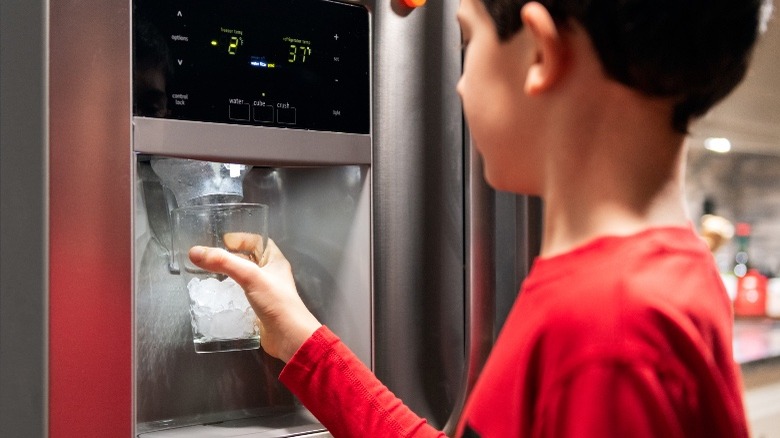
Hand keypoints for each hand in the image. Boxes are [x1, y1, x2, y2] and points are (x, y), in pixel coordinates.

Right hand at [188, 238, 321, 361]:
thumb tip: (194, 251)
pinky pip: (240, 295)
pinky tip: (215, 295)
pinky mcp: (258, 307)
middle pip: (248, 258)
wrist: (289, 337)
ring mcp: (264, 291)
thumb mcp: (250, 276)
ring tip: (206, 275)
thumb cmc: (275, 302)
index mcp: (275, 260)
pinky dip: (228, 293)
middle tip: (207, 258)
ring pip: (243, 277)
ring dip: (227, 276)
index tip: (219, 241)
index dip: (240, 238)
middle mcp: (271, 273)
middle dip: (229, 257)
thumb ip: (223, 262)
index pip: (257, 241)